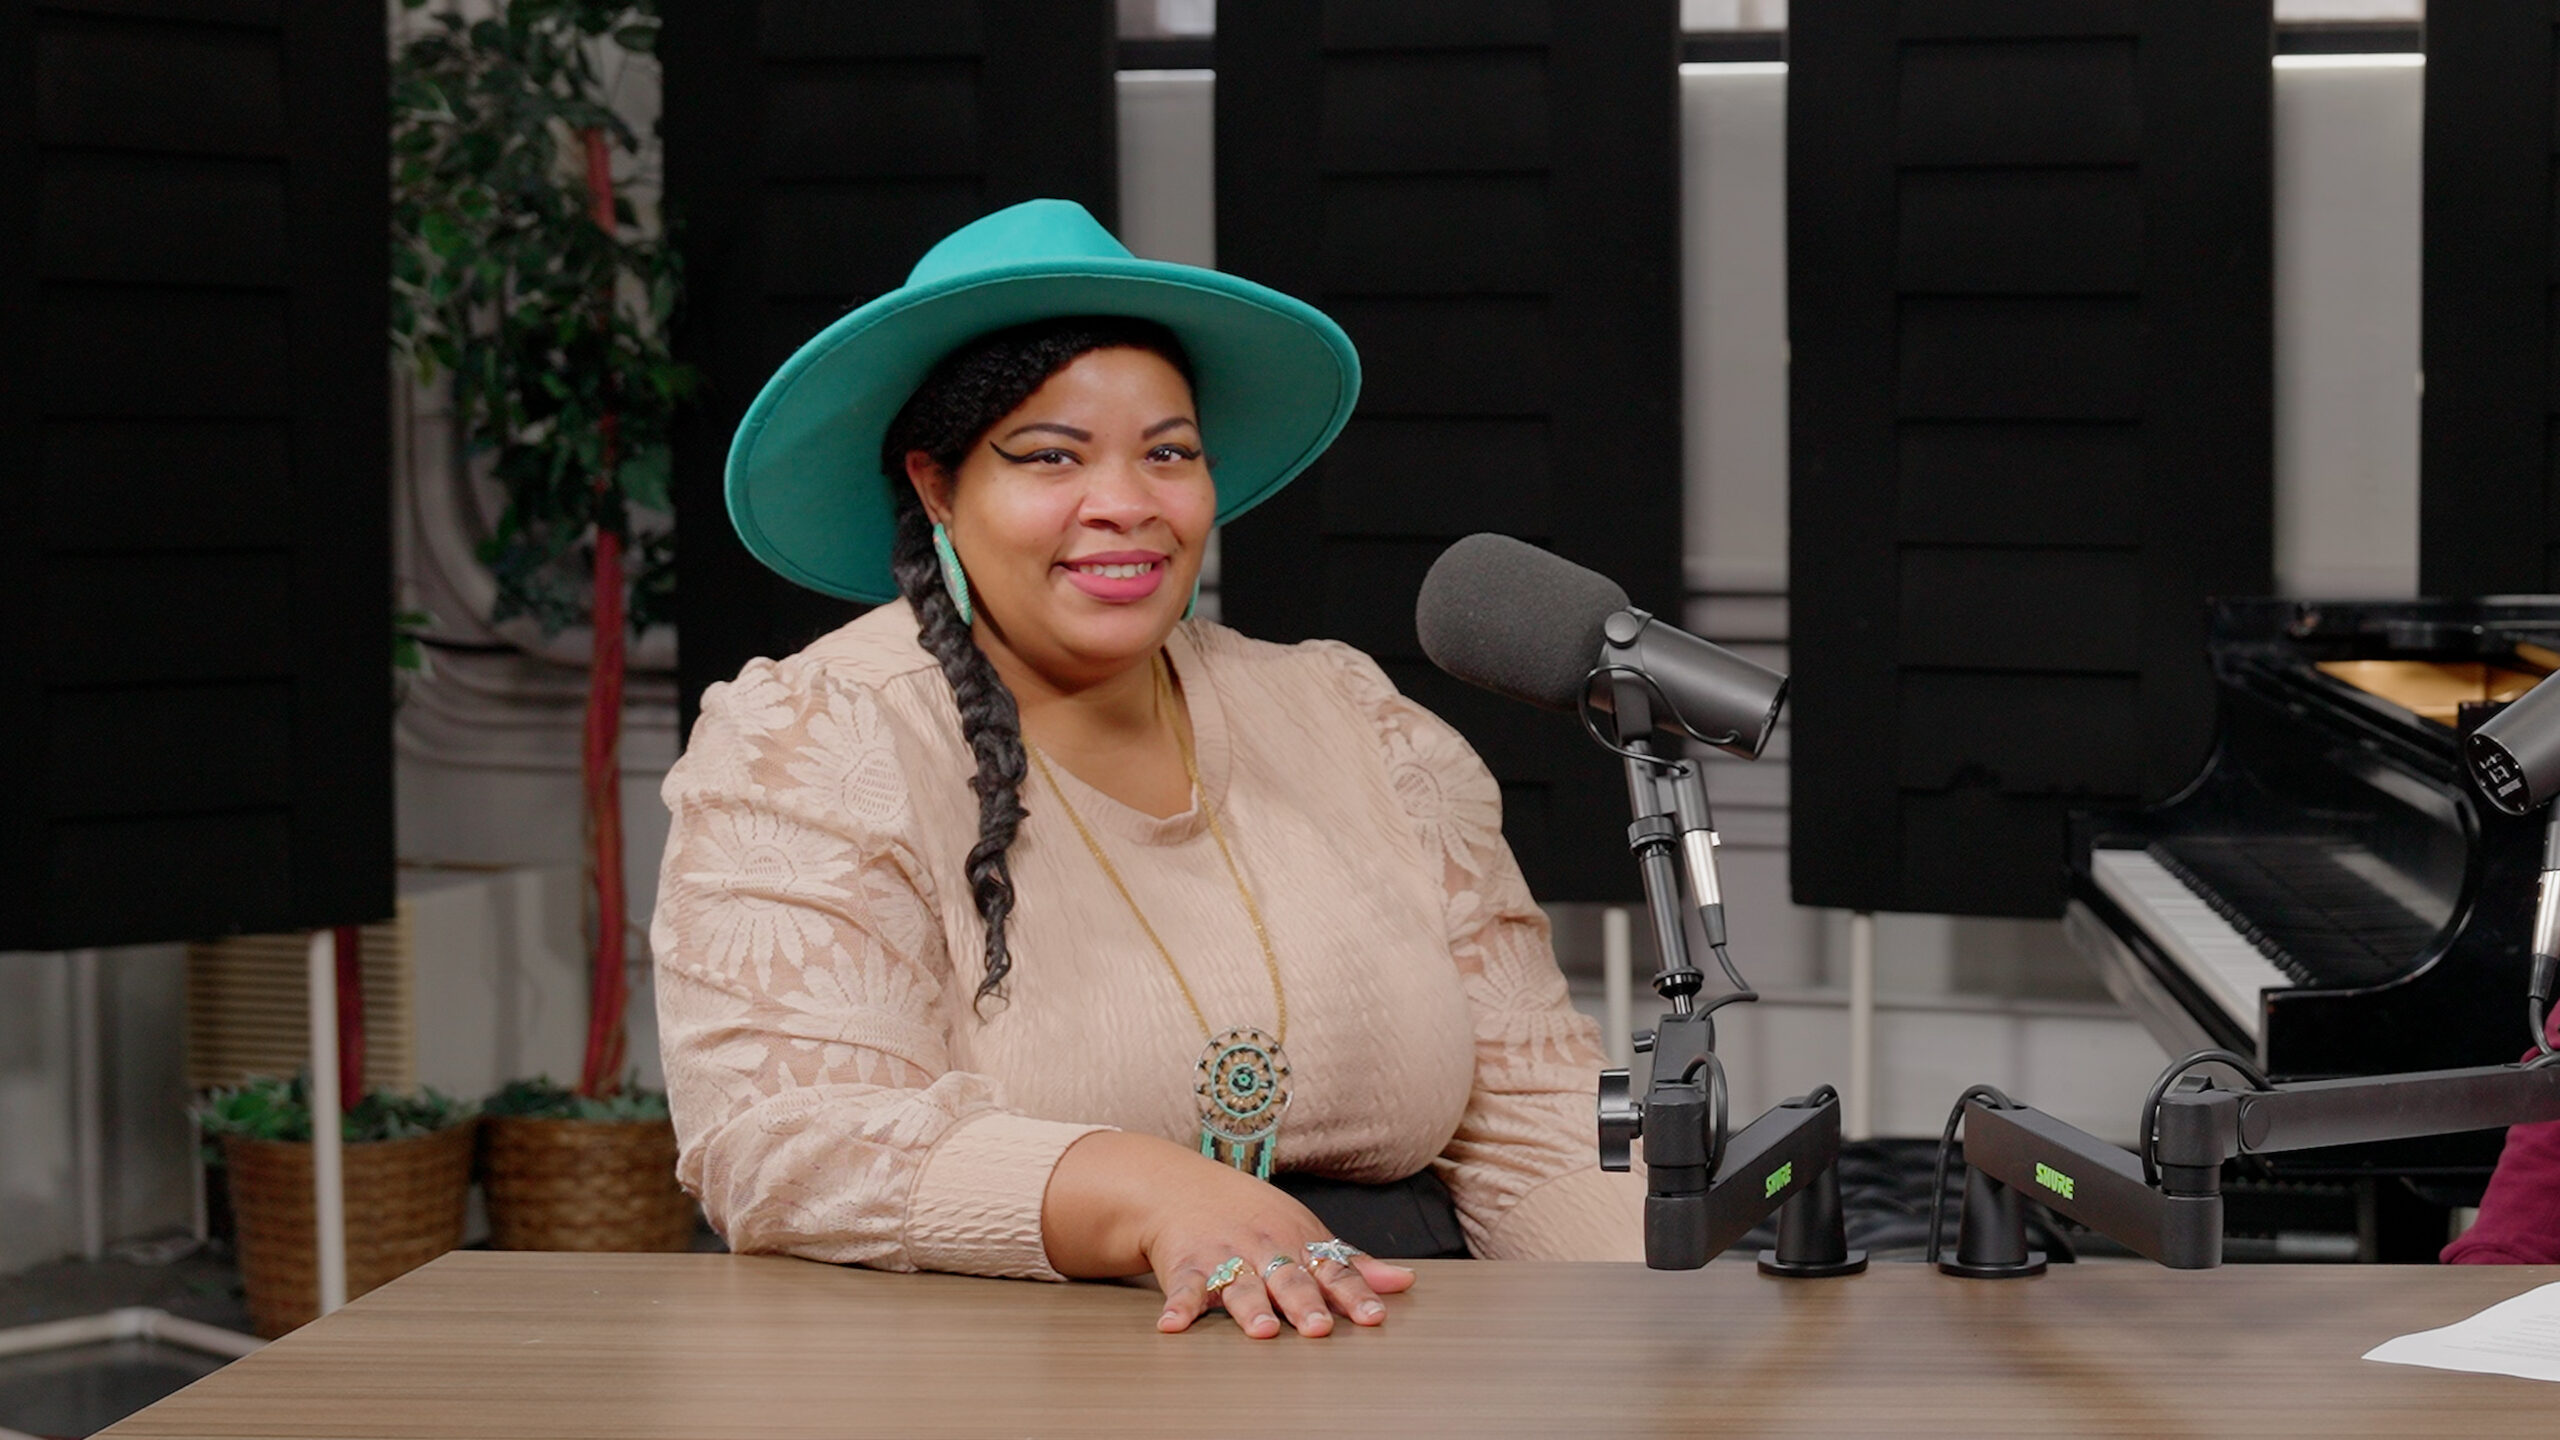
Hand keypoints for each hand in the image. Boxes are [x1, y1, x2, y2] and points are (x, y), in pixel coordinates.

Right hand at [1043, 1132, 1416, 1336]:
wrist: (1182, 1187)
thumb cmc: (1253, 1216)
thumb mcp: (1305, 1232)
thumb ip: (1351, 1263)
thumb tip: (1404, 1282)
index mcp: (1298, 1243)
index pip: (1333, 1271)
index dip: (1355, 1294)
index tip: (1373, 1316)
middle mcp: (1265, 1250)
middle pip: (1289, 1280)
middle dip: (1304, 1302)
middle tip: (1319, 1327)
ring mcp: (1225, 1257)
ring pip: (1241, 1285)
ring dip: (1251, 1307)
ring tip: (1261, 1329)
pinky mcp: (1187, 1267)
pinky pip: (1184, 1289)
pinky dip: (1178, 1306)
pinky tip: (1174, 1325)